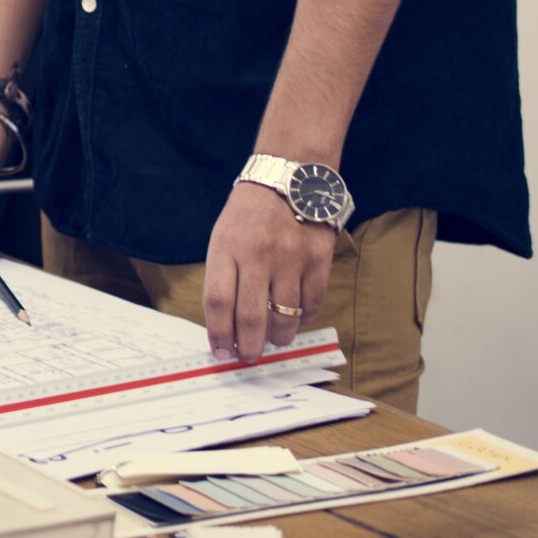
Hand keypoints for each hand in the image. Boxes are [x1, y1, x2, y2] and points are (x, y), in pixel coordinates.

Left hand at [203, 182, 335, 363]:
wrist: (288, 180)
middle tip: (248, 357)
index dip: (219, 334)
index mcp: (226, 248)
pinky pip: (311, 305)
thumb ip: (224, 277)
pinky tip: (294, 320)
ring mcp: (291, 259)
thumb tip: (227, 324)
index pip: (218, 302)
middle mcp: (258, 256)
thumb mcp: (222, 238)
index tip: (221, 352)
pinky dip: (302, 319)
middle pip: (251, 316)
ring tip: (272, 341)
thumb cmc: (248, 216)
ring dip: (277, 338)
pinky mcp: (319, 261)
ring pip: (285, 317)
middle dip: (249, 347)